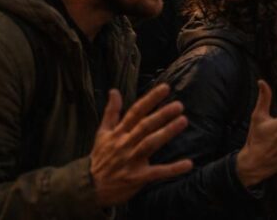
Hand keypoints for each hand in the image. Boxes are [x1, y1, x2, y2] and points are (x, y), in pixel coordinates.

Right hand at [90, 84, 192, 206]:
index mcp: (118, 133)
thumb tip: (114, 90)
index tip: (165, 88)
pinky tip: (188, 164)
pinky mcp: (137, 177)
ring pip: (150, 144)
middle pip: (145, 126)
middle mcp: (125, 144)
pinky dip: (173, 169)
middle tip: (179, 105)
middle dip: (161, 114)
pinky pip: (157, 172)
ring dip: (167, 132)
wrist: (88, 187)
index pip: (136, 111)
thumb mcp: (102, 133)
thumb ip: (111, 112)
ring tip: (183, 121)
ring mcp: (131, 161)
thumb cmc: (99, 158)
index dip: (150, 99)